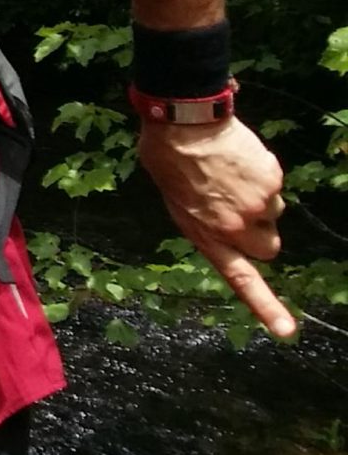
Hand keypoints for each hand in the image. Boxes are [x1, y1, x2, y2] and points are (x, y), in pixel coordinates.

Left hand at [137, 116, 295, 338]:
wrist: (183, 123)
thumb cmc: (168, 160)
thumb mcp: (176, 203)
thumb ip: (205, 223)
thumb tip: (222, 224)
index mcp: (207, 236)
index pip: (242, 279)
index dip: (266, 307)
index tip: (286, 331)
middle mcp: (237, 227)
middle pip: (269, 248)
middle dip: (259, 233)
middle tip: (237, 210)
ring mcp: (259, 205)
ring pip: (274, 213)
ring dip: (259, 202)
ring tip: (230, 177)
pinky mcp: (272, 181)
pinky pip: (276, 185)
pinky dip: (263, 177)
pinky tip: (239, 161)